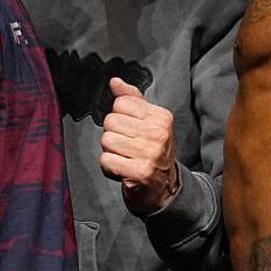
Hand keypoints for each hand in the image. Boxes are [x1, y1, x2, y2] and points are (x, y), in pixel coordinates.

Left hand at [99, 78, 180, 214]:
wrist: (163, 188)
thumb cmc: (151, 151)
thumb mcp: (147, 121)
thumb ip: (132, 99)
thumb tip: (115, 82)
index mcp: (161, 117)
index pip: (121, 103)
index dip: (120, 117)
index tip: (131, 130)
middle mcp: (158, 133)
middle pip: (111, 121)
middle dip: (113, 135)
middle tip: (127, 146)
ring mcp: (150, 153)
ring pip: (106, 140)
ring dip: (110, 152)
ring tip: (125, 157)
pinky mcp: (140, 172)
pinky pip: (106, 160)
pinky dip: (109, 166)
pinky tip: (122, 169)